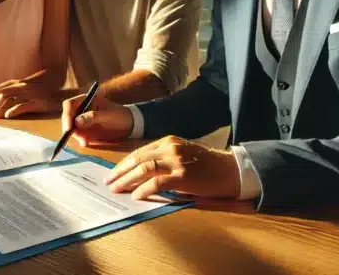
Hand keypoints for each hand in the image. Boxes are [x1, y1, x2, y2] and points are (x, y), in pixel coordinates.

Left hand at [0, 75, 61, 118]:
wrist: (65, 95)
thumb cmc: (46, 95)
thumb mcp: (29, 92)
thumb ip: (16, 95)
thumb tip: (0, 105)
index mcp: (20, 83)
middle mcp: (23, 86)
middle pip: (1, 93)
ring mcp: (31, 93)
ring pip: (9, 99)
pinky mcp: (38, 102)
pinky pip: (24, 105)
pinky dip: (14, 110)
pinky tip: (8, 116)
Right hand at [60, 92, 132, 145]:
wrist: (129, 124)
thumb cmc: (120, 115)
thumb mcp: (108, 115)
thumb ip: (92, 117)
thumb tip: (77, 121)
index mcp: (86, 100)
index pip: (69, 104)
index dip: (66, 115)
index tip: (68, 127)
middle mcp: (81, 109)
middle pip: (67, 117)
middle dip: (69, 127)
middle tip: (75, 136)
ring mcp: (82, 120)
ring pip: (71, 128)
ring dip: (75, 135)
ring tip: (85, 141)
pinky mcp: (86, 130)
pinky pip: (78, 135)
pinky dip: (80, 139)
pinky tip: (85, 143)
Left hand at [106, 136, 240, 200]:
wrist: (230, 170)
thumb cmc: (207, 165)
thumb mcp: (183, 154)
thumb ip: (164, 159)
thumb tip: (140, 173)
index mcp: (168, 141)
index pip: (139, 152)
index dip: (124, 163)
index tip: (113, 172)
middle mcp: (170, 148)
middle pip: (137, 158)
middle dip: (120, 171)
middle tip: (108, 182)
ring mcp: (176, 161)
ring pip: (144, 168)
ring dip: (127, 180)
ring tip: (117, 189)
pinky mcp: (182, 176)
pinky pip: (157, 182)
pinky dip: (143, 189)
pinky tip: (136, 196)